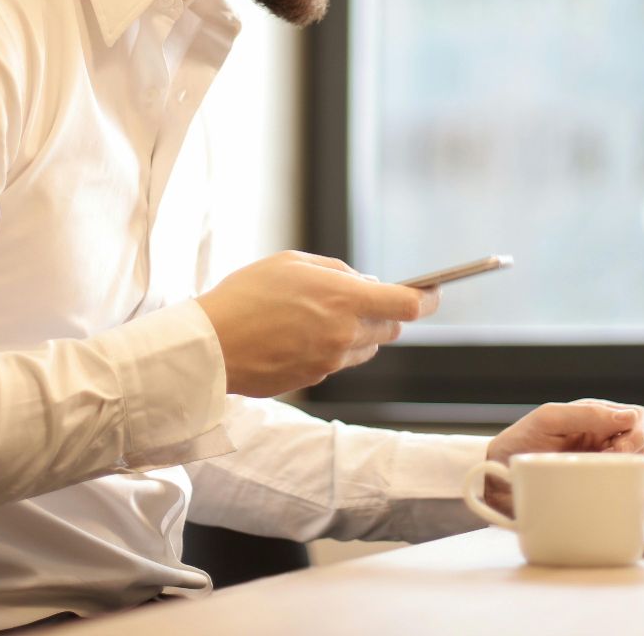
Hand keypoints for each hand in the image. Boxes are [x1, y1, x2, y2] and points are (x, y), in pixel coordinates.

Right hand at [195, 250, 438, 397]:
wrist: (210, 346)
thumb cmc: (246, 295)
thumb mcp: (293, 263)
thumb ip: (337, 272)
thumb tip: (365, 282)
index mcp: (344, 300)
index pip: (409, 305)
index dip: (428, 298)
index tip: (433, 292)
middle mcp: (345, 335)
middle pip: (391, 329)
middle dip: (384, 313)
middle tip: (360, 298)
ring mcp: (331, 362)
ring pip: (365, 348)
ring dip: (358, 333)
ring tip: (319, 316)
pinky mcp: (314, 380)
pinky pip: (338, 362)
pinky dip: (331, 348)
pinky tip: (298, 336)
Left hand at [481, 399, 643, 515]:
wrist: (495, 476)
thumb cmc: (519, 442)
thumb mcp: (549, 420)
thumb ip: (586, 414)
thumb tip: (629, 418)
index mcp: (595, 417)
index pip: (637, 417)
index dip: (637, 430)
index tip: (619, 446)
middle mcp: (602, 439)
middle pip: (641, 441)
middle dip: (635, 450)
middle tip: (611, 459)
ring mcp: (599, 465)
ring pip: (634, 466)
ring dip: (625, 469)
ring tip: (598, 473)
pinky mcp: (594, 488)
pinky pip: (619, 488)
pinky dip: (619, 490)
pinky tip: (601, 490)